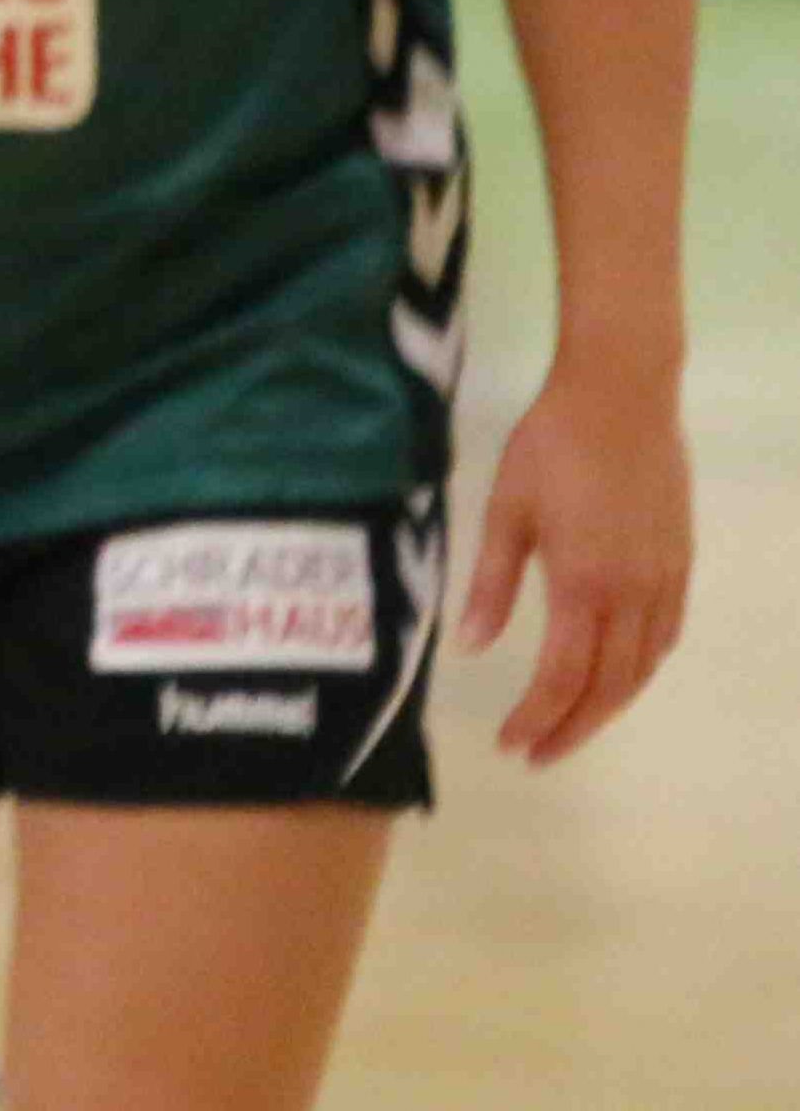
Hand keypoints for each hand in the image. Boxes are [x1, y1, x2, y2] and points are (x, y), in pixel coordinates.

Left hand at [459, 355, 691, 763]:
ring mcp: (665, 581)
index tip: (511, 746)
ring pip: (643, 668)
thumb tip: (471, 648)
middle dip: (572, 728)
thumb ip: (490, 586)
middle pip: (609, 687)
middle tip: (537, 754)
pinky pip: (666, 636)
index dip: (538, 719)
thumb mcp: (505, 512)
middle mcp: (632, 594)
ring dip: (608, 706)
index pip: (562, 678)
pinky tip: (617, 676)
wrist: (621, 397)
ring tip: (570, 726)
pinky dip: (641, 669)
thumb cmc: (549, 448)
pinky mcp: (681, 564)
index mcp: (583, 585)